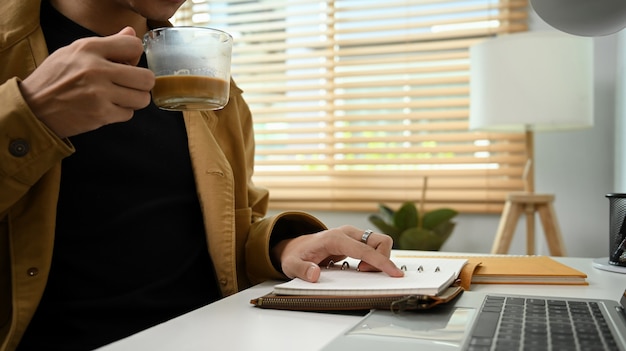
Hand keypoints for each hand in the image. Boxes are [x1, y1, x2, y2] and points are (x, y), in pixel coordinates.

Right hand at [19, 27, 154, 137]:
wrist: (33, 107)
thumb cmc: (55, 78)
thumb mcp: (75, 51)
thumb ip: (107, 43)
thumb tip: (130, 32)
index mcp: (90, 48)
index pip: (135, 45)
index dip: (134, 55)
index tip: (126, 62)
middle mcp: (96, 69)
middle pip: (147, 77)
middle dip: (141, 82)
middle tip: (129, 84)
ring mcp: (99, 94)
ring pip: (142, 98)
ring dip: (134, 99)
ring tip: (118, 96)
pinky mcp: (100, 115)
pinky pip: (129, 114)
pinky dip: (121, 112)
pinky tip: (106, 107)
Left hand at [272, 225, 404, 282]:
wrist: (295, 247)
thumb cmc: (295, 255)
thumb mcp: (292, 265)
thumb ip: (302, 270)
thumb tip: (314, 274)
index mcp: (335, 238)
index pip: (365, 249)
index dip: (381, 261)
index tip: (394, 273)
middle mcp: (347, 233)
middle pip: (380, 241)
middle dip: (381, 259)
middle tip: (364, 272)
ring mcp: (353, 235)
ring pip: (380, 242)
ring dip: (379, 259)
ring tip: (361, 270)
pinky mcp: (356, 240)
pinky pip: (375, 247)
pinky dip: (375, 258)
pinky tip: (362, 268)